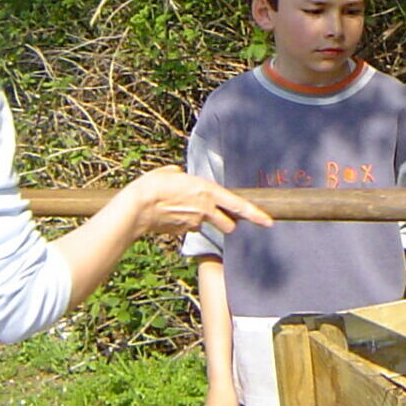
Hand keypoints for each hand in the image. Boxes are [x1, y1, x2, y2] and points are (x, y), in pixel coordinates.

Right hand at [118, 166, 270, 235]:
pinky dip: (183, 224)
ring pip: (205, 226)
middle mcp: (205, 209)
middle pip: (228, 224)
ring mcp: (194, 223)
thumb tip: (179, 175)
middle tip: (218, 216)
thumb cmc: (153, 185)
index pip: (238, 205)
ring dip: (201, 221)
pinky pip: (188, 228)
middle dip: (226, 223)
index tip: (269, 222)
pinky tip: (169, 215)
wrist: (137, 207)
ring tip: (181, 210)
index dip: (256, 214)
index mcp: (207, 191)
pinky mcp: (182, 232)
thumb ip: (180, 175)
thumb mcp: (170, 173)